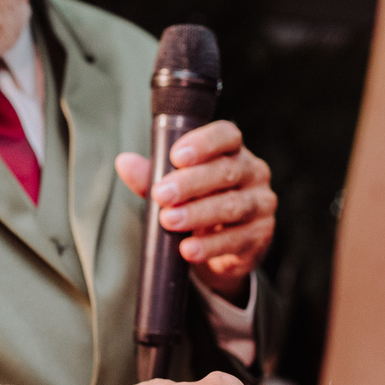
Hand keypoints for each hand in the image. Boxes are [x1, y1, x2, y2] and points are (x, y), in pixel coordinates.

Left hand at [116, 120, 275, 300]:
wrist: (222, 248)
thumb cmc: (199, 203)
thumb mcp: (174, 188)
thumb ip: (152, 175)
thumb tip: (124, 162)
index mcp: (232, 152)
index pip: (226, 135)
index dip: (203, 143)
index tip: (176, 156)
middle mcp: (253, 173)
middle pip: (226, 171)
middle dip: (190, 183)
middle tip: (161, 194)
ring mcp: (261, 204)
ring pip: (232, 206)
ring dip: (198, 214)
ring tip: (169, 221)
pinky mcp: (261, 236)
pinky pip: (237, 240)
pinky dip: (210, 245)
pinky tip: (188, 249)